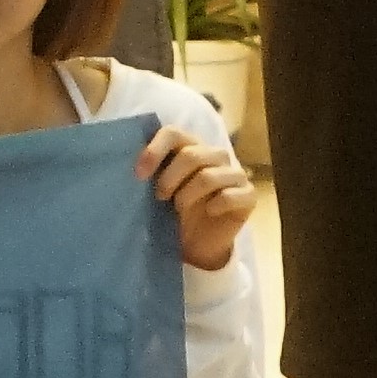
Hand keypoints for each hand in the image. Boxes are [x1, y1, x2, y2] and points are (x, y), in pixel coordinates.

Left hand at [140, 119, 257, 272]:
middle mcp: (216, 155)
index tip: (138, 174)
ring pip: (209, 176)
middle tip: (160, 197)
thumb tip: (128, 165)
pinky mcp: (248, 195)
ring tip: (179, 208)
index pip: (173, 133)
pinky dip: (215, 205)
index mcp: (192, 146)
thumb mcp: (158, 190)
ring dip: (188, 195)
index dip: (154, 150)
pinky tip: (208, 212)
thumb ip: (150, 172)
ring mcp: (235, 174)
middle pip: (191, 155)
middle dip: (169, 178)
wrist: (197, 244)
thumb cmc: (175, 211)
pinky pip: (230, 195)